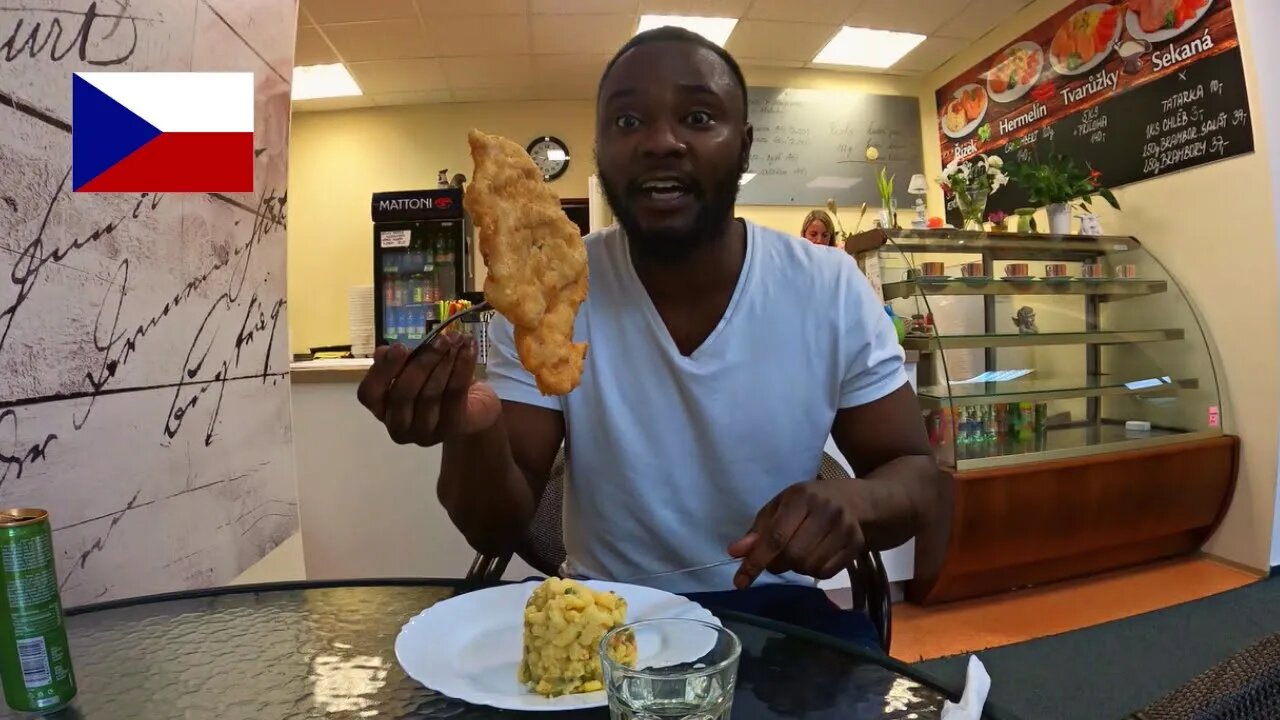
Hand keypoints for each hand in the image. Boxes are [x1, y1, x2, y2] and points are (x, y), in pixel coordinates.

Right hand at [356, 333, 500, 445]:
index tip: (399, 347)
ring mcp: (425, 433)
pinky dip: (462, 368)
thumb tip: (384, 352)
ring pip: (430, 394)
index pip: (370, 394)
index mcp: (381, 410)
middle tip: (440, 338)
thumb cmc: (435, 385)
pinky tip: (468, 350)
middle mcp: (399, 427)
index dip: (382, 370)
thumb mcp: (414, 369)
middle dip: (422, 362)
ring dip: (444, 361)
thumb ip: (396, 361)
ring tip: (456, 339)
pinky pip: (455, 394)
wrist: (473, 408)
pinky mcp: (452, 428)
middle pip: (403, 393)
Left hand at [727, 480, 865, 588]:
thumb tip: (735, 552)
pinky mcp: (856, 544)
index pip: (775, 537)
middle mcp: (825, 511)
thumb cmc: (808, 503)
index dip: (756, 561)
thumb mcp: (779, 508)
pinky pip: (826, 573)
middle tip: (777, 558)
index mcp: (801, 498)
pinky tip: (816, 556)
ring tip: (799, 552)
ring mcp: (844, 528)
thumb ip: (758, 531)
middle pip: (793, 555)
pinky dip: (814, 571)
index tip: (740, 581)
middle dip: (778, 564)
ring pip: (809, 566)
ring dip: (797, 568)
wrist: (853, 500)